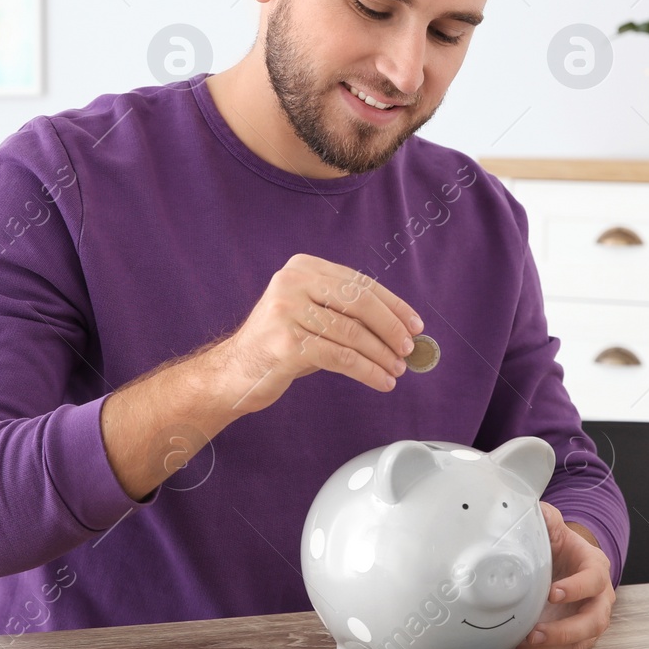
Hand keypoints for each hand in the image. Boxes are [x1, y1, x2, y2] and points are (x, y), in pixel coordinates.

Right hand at [216, 254, 422, 415]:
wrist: (233, 372)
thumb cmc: (280, 345)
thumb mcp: (312, 317)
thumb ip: (347, 314)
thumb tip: (400, 330)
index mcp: (303, 267)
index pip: (359, 283)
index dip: (392, 305)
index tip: (415, 325)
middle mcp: (292, 282)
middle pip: (359, 302)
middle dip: (391, 328)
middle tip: (409, 349)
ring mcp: (287, 311)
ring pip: (352, 333)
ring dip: (381, 355)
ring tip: (396, 369)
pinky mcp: (286, 343)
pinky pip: (341, 357)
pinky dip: (367, 371)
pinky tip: (381, 381)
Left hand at [512, 502, 615, 648]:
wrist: (561, 561)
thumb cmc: (558, 545)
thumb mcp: (552, 526)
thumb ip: (544, 517)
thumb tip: (530, 510)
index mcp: (595, 567)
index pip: (594, 580)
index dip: (577, 588)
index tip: (552, 594)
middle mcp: (599, 597)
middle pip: (595, 620)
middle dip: (566, 630)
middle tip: (536, 633)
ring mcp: (589, 619)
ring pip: (582, 641)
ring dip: (553, 648)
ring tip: (524, 648)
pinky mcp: (575, 635)